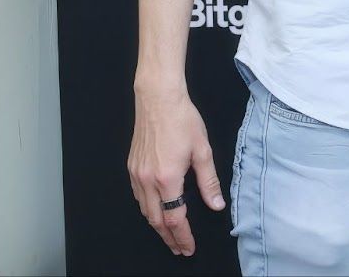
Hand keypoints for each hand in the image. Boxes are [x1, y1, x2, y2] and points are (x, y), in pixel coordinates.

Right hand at [127, 86, 225, 256]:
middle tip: (180, 248)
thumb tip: (216, 204)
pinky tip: (157, 210)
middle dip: (169, 237)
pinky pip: (138, 196)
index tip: (189, 247)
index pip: (175, 218)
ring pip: (145, 210)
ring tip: (170, 234)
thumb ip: (209, 181)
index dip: (183, 236)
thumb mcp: (203, 150)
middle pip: (156, 220)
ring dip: (157, 225)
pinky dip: (148, 209)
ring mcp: (137, 174)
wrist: (158, 99)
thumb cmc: (182, 120)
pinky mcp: (132, 167)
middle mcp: (148, 180)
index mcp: (167, 178)